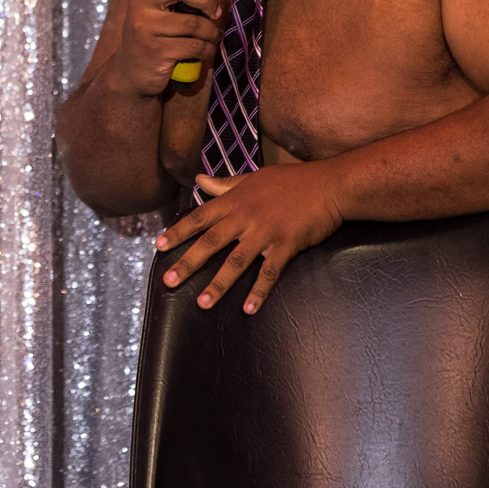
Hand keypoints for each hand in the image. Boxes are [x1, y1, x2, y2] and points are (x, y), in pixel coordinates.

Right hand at [107, 0, 222, 96]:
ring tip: (211, 38)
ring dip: (210, 33)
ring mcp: (146, 28)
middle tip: (215, 11)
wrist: (130, 75)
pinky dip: (206, 50)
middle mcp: (140, 5)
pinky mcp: (156, 50)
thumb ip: (182, 2)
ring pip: (195, 23)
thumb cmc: (151, 40)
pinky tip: (204, 53)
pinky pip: (194, 46)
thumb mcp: (160, 17)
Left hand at [154, 163, 345, 313]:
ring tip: (203, 303)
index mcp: (236, 200)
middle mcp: (246, 216)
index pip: (200, 217)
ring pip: (236, 261)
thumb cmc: (292, 180)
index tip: (158, 246)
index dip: (178, 231)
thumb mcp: (254, 178)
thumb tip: (199, 180)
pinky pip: (270, 271)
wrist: (330, 184)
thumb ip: (225, 184)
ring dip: (218, 283)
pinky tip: (249, 309)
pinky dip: (259, 291)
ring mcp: (266, 231)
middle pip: (211, 241)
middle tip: (168, 281)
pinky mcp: (287, 244)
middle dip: (188, 262)